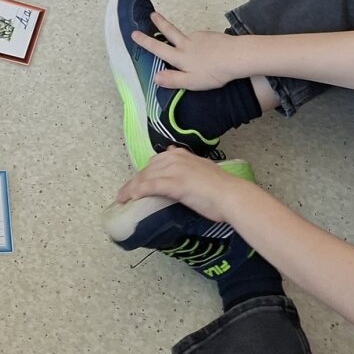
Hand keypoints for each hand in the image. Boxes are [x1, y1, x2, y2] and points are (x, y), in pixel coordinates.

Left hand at [115, 147, 244, 223]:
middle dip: (134, 181)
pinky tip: (131, 198)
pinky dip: (138, 191)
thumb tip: (179, 164)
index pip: (156, 162)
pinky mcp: (174, 184)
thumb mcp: (203, 169)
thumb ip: (189, 167)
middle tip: (124, 194)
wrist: (231, 195)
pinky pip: (150, 186)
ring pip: (145, 177)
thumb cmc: (221, 188)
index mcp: (182, 155)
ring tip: (122, 198)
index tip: (137, 182)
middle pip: (147, 169)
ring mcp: (174, 170)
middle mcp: (175, 159)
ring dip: (131, 188)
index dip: (145, 173)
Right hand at [130, 7, 245, 90]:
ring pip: (188, 38)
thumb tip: (154, 77)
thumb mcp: (191, 82)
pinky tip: (209, 53)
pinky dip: (201, 44)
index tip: (134, 33)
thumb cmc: (213, 72)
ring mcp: (199, 37)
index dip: (145, 41)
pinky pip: (201, 40)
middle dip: (160, 23)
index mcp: (180, 57)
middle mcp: (187, 44)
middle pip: (170, 31)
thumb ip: (172, 80)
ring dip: (185, 39)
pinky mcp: (210, 35)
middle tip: (152, 14)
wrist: (236, 56)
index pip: (158, 48)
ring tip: (196, 55)